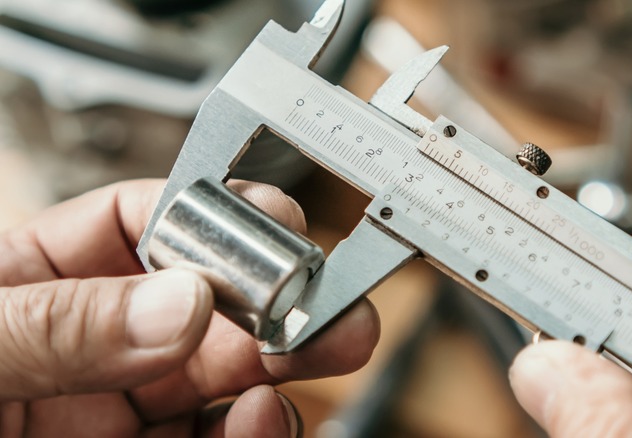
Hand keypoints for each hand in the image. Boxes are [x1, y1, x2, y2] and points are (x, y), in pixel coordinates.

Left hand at [0, 179, 379, 436]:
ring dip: (275, 366)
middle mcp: (90, 347)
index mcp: (36, 285)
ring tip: (299, 360)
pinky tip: (260, 418)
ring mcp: (118, 415)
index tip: (269, 232)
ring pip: (223, 377)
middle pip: (204, 304)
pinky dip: (251, 432)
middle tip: (325, 302)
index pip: (141, 227)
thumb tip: (178, 300)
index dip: (213, 218)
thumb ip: (59, 322)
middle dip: (274, 297)